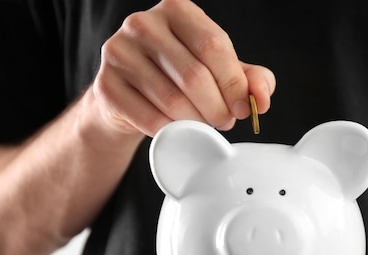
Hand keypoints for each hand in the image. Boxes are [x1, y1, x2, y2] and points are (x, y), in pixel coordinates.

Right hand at [91, 0, 275, 136]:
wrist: (127, 94)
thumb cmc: (176, 76)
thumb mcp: (217, 69)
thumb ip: (248, 78)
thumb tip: (261, 98)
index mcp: (176, 10)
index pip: (214, 46)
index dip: (235, 84)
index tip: (243, 108)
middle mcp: (143, 24)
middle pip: (194, 76)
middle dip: (218, 108)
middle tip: (224, 121)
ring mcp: (119, 53)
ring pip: (173, 101)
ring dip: (197, 122)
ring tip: (203, 124)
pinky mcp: (106, 86)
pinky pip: (151, 119)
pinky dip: (172, 131)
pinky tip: (178, 128)